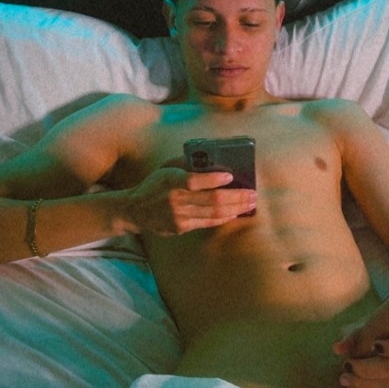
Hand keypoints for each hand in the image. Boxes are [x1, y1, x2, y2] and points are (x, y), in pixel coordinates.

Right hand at [125, 161, 256, 235]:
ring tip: (250, 203)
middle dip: (236, 197)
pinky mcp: (181, 228)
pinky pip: (207, 223)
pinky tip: (235, 212)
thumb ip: (186, 164)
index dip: (213, 180)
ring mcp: (178, 216)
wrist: (135, 209)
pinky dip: (224, 217)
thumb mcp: (166, 168)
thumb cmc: (155, 183)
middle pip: (211, 200)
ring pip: (213, 214)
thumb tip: (213, 160)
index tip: (231, 176)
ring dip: (236, 208)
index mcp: (169, 180)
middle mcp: (174, 200)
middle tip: (253, 194)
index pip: (193, 181)